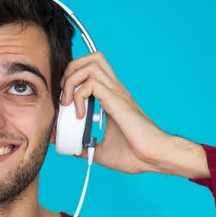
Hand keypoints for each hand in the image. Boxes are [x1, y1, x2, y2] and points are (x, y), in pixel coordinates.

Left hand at [59, 52, 169, 173]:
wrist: (151, 158)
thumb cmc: (133, 154)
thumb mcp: (100, 150)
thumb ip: (85, 146)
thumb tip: (70, 149)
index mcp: (111, 97)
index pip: (92, 69)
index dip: (73, 76)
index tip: (64, 100)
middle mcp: (114, 90)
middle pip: (92, 58)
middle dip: (71, 70)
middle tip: (64, 95)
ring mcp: (116, 93)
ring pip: (91, 64)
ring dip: (72, 80)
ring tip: (68, 103)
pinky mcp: (116, 100)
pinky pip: (91, 83)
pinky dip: (78, 96)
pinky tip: (80, 115)